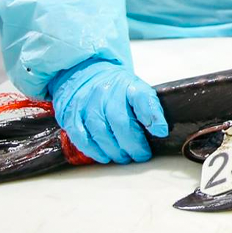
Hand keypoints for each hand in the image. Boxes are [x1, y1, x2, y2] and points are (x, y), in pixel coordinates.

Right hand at [48, 60, 168, 163]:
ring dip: (114, 150)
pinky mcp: (71, 115)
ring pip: (100, 131)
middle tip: (140, 156)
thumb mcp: (136, 89)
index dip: (152, 115)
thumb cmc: (115, 88)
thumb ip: (148, 106)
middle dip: (133, 144)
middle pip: (120, 121)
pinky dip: (93, 150)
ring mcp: (87, 103)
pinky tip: (103, 157)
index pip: (142, 97)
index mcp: (128, 85)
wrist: (83, 74)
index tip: (160, 131)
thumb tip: (161, 131)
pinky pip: (81, 136)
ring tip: (124, 158)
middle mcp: (106, 93)